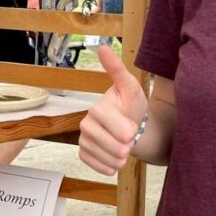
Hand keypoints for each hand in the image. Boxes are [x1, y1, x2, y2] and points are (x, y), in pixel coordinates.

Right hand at [78, 45, 147, 175]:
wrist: (128, 126)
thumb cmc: (130, 106)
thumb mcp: (130, 87)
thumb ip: (117, 70)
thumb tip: (103, 47)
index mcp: (97, 109)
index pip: (122, 132)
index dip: (131, 132)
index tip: (132, 125)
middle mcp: (85, 124)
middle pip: (117, 149)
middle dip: (129, 145)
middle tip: (128, 135)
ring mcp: (83, 141)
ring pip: (111, 161)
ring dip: (123, 157)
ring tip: (123, 145)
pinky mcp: (83, 155)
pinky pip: (102, 168)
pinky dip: (113, 166)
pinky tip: (114, 155)